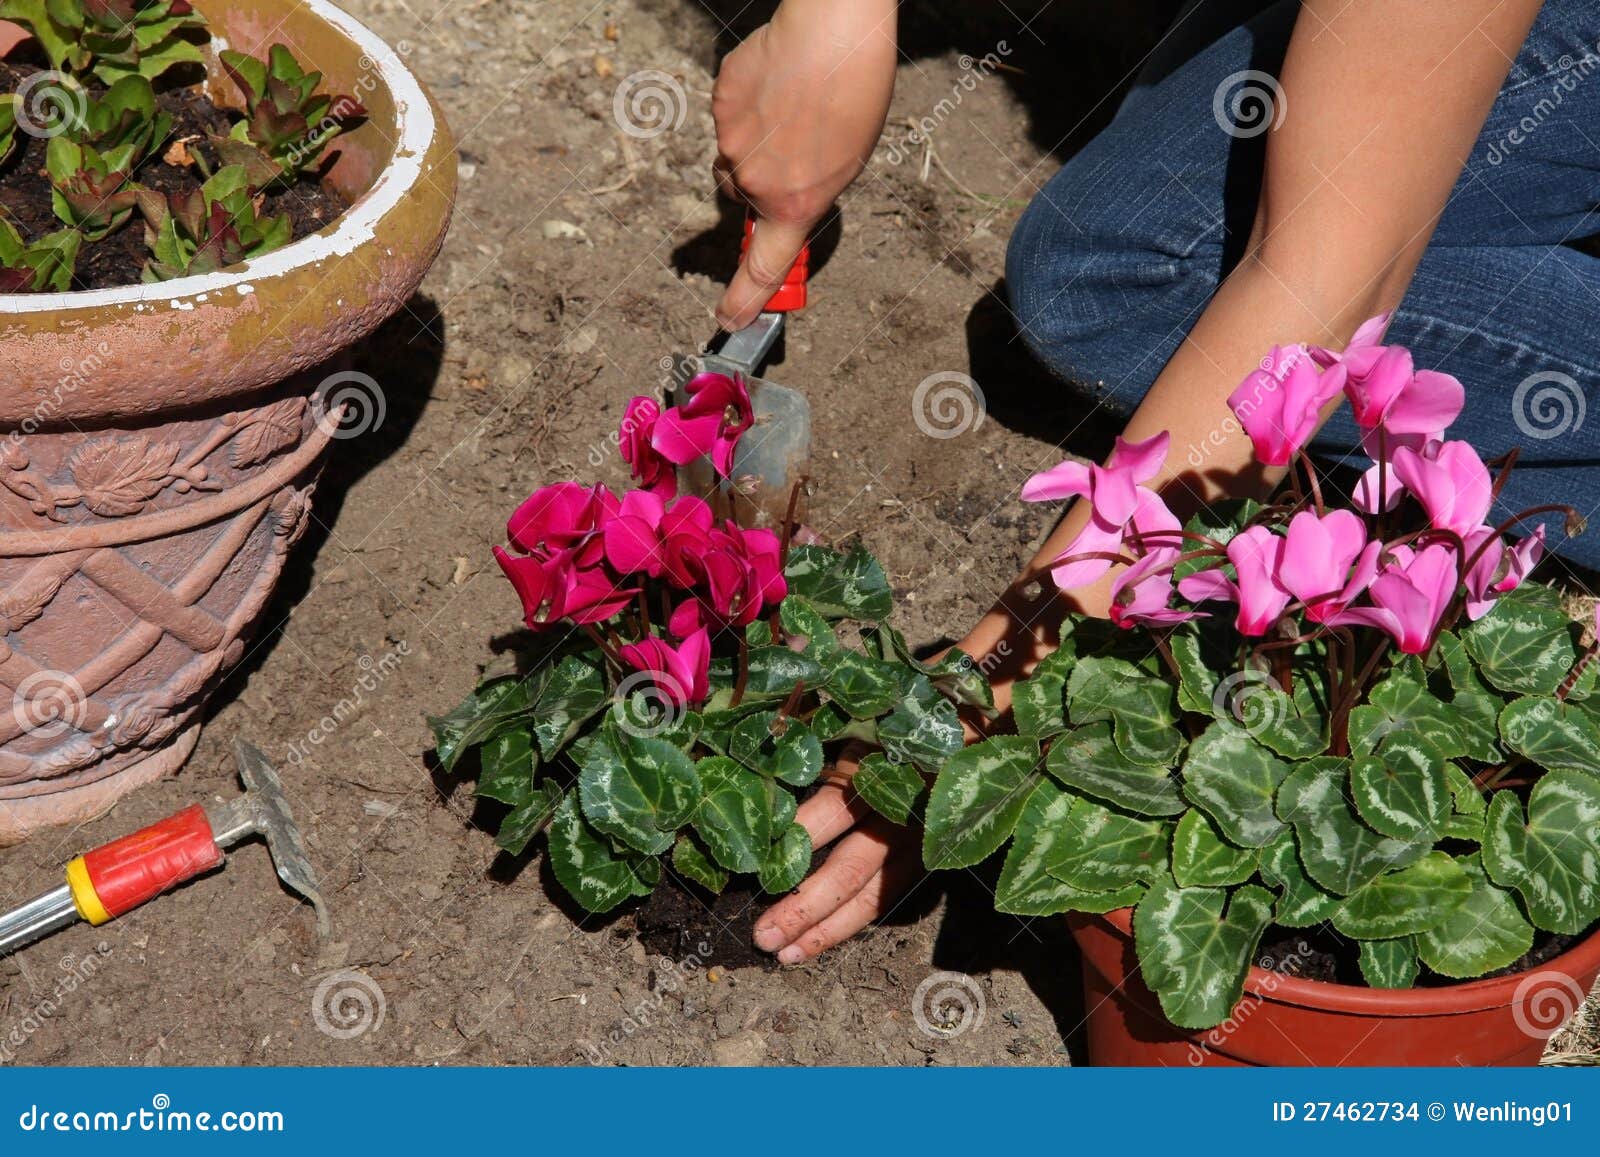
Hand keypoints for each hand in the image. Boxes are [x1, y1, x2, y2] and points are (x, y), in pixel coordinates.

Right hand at [711, 0, 896, 329]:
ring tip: (789, 108)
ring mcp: (732, 142)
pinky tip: (775, 84)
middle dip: (760, 180)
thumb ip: (807, 190)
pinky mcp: (720, 103)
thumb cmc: (854, 94)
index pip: (763, 267)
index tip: (730, 319)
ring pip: (733, 154)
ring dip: (753, 142)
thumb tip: (781, 195)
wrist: (832, 32)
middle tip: (792, 147)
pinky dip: (746, 106)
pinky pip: (728, 116)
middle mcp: (756, 181)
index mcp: (795, 203)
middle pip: (742, 194)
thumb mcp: (846, 162)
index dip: (744, 298)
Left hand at [752, 744, 922, 962]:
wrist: (965, 740)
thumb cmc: (897, 730)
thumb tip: (760, 783)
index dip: (795, 837)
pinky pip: (883, 898)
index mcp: (877, 776)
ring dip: (826, 930)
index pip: (830, 812)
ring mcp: (914, 843)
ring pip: (870, 897)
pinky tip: (817, 941)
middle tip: (763, 935)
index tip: (754, 860)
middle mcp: (897, 817)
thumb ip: (820, 756)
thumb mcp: (859, 731)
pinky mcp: (923, 860)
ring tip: (787, 954)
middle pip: (849, 869)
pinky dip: (849, 923)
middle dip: (803, 906)